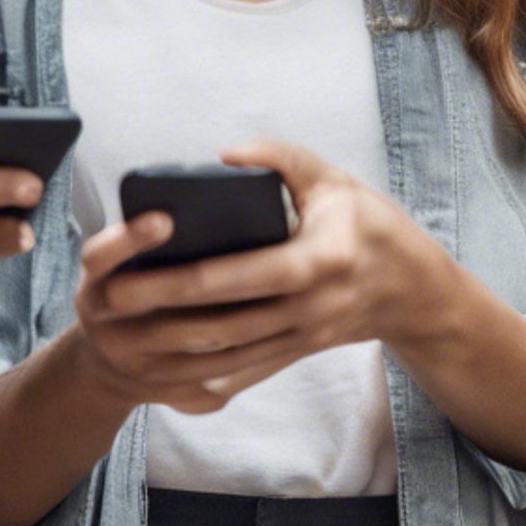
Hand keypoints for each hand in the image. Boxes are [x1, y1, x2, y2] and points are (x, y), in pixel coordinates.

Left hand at [68, 142, 448, 413]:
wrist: (415, 291)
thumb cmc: (371, 224)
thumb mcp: (333, 179)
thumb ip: (281, 158)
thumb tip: (224, 155)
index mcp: (318, 260)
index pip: (239, 276)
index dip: (182, 279)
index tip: (134, 274)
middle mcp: (310, 308)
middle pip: (224, 320)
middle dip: (162, 315)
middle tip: (109, 302)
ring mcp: (304, 337)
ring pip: (229, 353)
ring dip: (174, 349)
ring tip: (124, 333)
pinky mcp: (299, 353)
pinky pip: (246, 369)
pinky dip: (205, 371)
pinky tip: (166, 368)